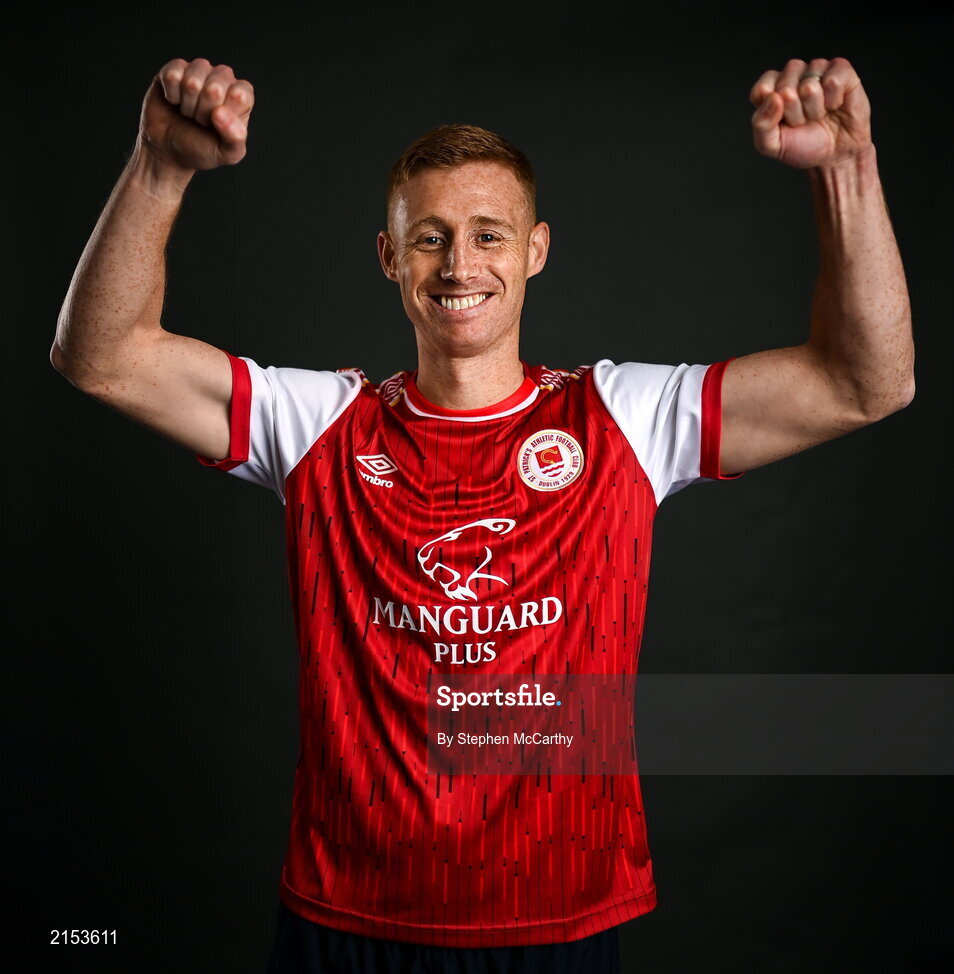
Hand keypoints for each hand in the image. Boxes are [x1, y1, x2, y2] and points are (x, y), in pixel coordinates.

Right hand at [138, 57, 253, 172]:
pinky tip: (174, 101)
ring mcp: (199, 71)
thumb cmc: (202, 149)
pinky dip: (171, 94)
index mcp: (241, 96)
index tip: (218, 125)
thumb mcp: (227, 154)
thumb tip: (221, 112)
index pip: (239, 95)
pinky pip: (173, 75)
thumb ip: (235, 138)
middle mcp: (222, 78)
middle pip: (215, 87)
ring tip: (189, 113)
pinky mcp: (175, 68)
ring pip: (193, 80)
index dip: (225, 115)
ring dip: (187, 104)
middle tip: (201, 121)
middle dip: (204, 112)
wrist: (170, 149)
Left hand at [750, 57, 870, 168]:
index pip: (762, 89)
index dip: (772, 112)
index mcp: (771, 90)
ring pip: (809, 85)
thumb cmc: (804, 146)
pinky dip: (833, 100)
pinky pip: (833, 80)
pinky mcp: (841, 69)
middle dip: (795, 113)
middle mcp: (792, 75)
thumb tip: (773, 97)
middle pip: (785, 87)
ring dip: (815, 109)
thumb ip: (761, 124)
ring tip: (819, 115)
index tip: (782, 123)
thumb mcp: (773, 145)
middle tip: (803, 122)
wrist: (836, 154)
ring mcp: (816, 70)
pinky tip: (834, 105)